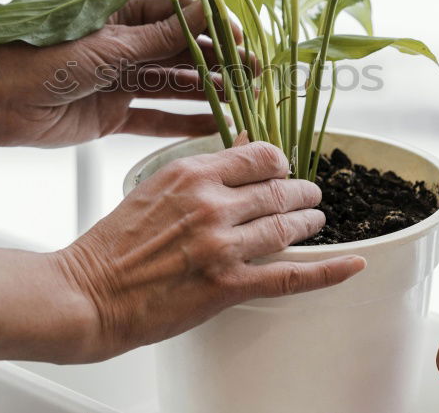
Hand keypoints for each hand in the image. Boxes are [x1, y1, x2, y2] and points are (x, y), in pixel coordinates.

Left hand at [0, 0, 240, 147]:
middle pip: (184, 53)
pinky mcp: (111, 115)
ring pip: (174, 86)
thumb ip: (159, 38)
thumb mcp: (107, 47)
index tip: (242, 42)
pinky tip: (215, 126)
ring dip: (210, 93)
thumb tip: (206, 13)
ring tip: (247, 102)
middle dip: (221, 64)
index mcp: (124, 16)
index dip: (214, 29)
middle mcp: (126, 46)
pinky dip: (183, 123)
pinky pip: (155, 118)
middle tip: (258, 77)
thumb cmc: (41, 58)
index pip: (181, 16)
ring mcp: (120, 81)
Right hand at [55, 142, 365, 361]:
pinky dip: (328, 271)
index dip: (280, 161)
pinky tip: (351, 264)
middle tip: (309, 196)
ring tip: (316, 222)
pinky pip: (290, 276)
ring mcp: (221, 245)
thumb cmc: (112, 245)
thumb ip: (200, 170)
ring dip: (310, 223)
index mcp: (191, 174)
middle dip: (301, 192)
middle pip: (280, 189)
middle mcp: (211, 204)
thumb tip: (241, 145)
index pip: (260, 155)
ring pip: (288, 227)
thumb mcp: (153, 188)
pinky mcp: (227, 286)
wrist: (87, 293)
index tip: (284, 168)